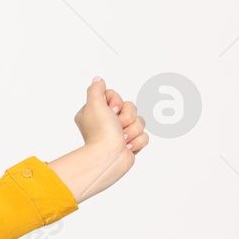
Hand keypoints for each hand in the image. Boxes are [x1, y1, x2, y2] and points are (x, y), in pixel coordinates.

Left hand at [68, 76, 147, 197]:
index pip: (115, 97)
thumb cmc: (100, 132)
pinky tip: (126, 147)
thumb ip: (96, 90)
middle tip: (116, 126)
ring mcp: (119, 133)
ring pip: (139, 121)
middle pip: (130, 108)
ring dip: (132, 130)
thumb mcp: (93, 104)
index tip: (110, 111)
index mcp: (96, 113)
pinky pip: (144, 135)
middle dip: (127, 117)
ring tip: (121, 138)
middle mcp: (107, 123)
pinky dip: (137, 141)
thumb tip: (98, 80)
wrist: (109, 157)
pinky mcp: (130, 143)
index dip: (117, 102)